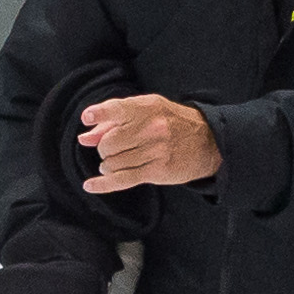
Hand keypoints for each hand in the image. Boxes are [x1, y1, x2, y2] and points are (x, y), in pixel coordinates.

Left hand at [76, 93, 220, 190]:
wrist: (208, 142)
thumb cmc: (171, 123)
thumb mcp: (146, 111)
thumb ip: (114, 121)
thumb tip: (84, 138)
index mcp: (147, 108)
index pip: (117, 109)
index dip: (99, 114)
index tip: (86, 118)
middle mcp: (151, 129)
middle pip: (108, 143)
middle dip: (105, 148)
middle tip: (115, 148)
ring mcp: (155, 151)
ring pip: (113, 163)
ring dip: (109, 164)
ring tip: (119, 160)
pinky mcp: (157, 171)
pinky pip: (123, 180)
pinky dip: (103, 184)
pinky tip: (90, 185)